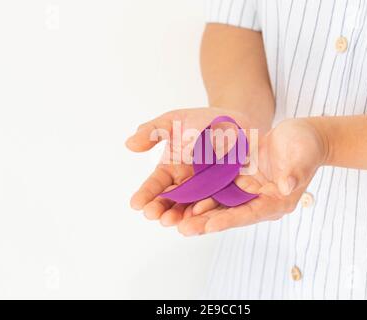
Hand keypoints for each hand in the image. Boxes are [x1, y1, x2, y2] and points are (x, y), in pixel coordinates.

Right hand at [126, 107, 255, 226]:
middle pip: (171, 201)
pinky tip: (200, 217)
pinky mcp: (227, 194)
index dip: (146, 194)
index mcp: (170, 170)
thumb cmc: (201, 121)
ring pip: (191, 208)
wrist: (237, 122)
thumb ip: (153, 131)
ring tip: (172, 221)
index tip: (136, 204)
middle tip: (153, 215)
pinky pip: (217, 205)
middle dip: (161, 209)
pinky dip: (208, 212)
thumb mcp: (174, 121)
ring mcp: (206, 191)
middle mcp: (186, 184)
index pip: (155, 185)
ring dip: (180, 216)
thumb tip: (129, 144)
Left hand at [177, 118, 328, 234]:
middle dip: (206, 222)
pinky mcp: (238, 180)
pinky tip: (182, 196)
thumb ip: (295, 173)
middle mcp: (258, 201)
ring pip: (219, 204)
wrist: (300, 136)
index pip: (250, 214)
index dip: (229, 220)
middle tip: (183, 229)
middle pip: (230, 215)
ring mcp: (247, 191)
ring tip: (175, 219)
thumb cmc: (306, 146)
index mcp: (275, 202)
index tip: (209, 226)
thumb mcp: (303, 156)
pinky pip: (217, 188)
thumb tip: (286, 186)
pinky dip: (201, 192)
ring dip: (198, 211)